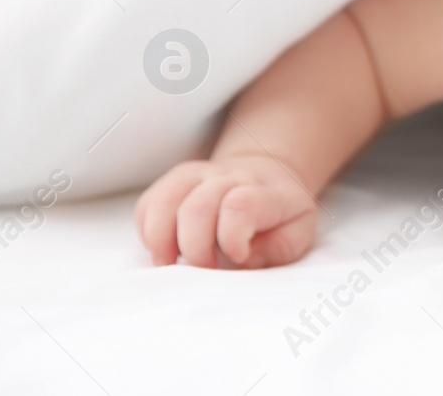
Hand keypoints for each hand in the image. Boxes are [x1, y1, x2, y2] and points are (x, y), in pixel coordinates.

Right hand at [135, 154, 318, 267]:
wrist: (265, 174)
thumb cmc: (280, 216)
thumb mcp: (295, 235)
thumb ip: (276, 250)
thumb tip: (241, 261)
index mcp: (264, 192)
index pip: (239, 206)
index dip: (232, 238)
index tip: (240, 257)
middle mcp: (228, 177)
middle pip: (197, 207)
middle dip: (195, 249)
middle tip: (205, 269)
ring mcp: (197, 176)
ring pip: (164, 202)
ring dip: (162, 242)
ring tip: (173, 264)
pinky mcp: (172, 182)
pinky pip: (147, 206)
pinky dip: (148, 234)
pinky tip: (166, 250)